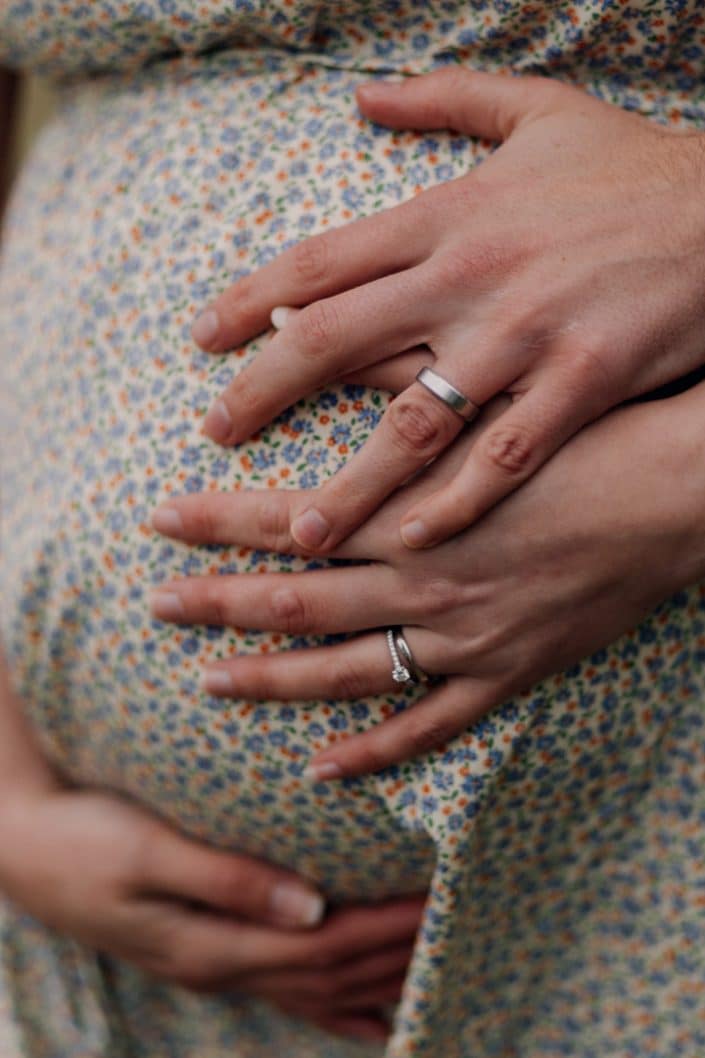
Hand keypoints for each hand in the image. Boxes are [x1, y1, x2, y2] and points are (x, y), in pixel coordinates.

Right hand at [0, 782, 423, 1041]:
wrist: (24, 847)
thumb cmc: (84, 839)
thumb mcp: (147, 851)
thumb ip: (227, 878)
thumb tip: (312, 907)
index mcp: (214, 942)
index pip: (327, 945)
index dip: (388, 928)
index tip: (444, 901)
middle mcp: (222, 963)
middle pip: (333, 972)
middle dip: (400, 952)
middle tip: (463, 924)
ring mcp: (214, 963)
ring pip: (316, 987)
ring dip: (377, 977)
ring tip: (435, 964)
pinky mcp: (206, 948)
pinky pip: (286, 986)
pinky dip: (336, 1003)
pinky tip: (369, 1013)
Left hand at [150, 385, 704, 778]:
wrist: (676, 493)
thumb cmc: (585, 431)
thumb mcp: (490, 396)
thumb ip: (395, 377)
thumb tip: (311, 332)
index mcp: (412, 511)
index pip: (289, 517)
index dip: (219, 521)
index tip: (160, 520)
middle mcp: (422, 579)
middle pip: (298, 597)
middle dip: (220, 602)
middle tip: (156, 607)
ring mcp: (462, 637)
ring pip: (346, 671)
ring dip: (273, 679)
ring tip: (211, 684)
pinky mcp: (507, 672)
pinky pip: (431, 725)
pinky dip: (376, 749)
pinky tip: (323, 766)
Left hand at [192, 67, 704, 550]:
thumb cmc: (631, 170)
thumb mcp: (538, 113)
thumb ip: (445, 100)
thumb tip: (364, 98)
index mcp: (449, 215)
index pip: (322, 258)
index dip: (252, 299)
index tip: (203, 339)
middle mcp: (470, 276)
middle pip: (338, 337)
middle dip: (266, 390)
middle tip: (214, 431)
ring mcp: (525, 333)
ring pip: (414, 418)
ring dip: (351, 482)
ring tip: (302, 532)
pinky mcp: (583, 380)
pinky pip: (506, 454)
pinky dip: (458, 500)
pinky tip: (414, 537)